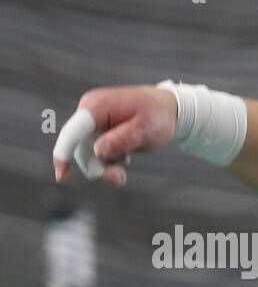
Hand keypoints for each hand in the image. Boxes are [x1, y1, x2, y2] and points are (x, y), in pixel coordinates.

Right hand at [52, 85, 177, 186]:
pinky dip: (108, 160)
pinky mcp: (98, 130)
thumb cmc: (158, 116)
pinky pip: (95, 151)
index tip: (62, 177)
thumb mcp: (145, 129)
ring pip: (88, 153)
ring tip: (126, 164)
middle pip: (81, 149)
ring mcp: (92, 122)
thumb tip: (98, 152)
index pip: (73, 133)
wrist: (166, 108)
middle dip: (98, 167)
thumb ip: (122, 140)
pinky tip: (125, 156)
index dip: (64, 154)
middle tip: (120, 179)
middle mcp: (89, 112)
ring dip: (105, 165)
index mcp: (96, 107)